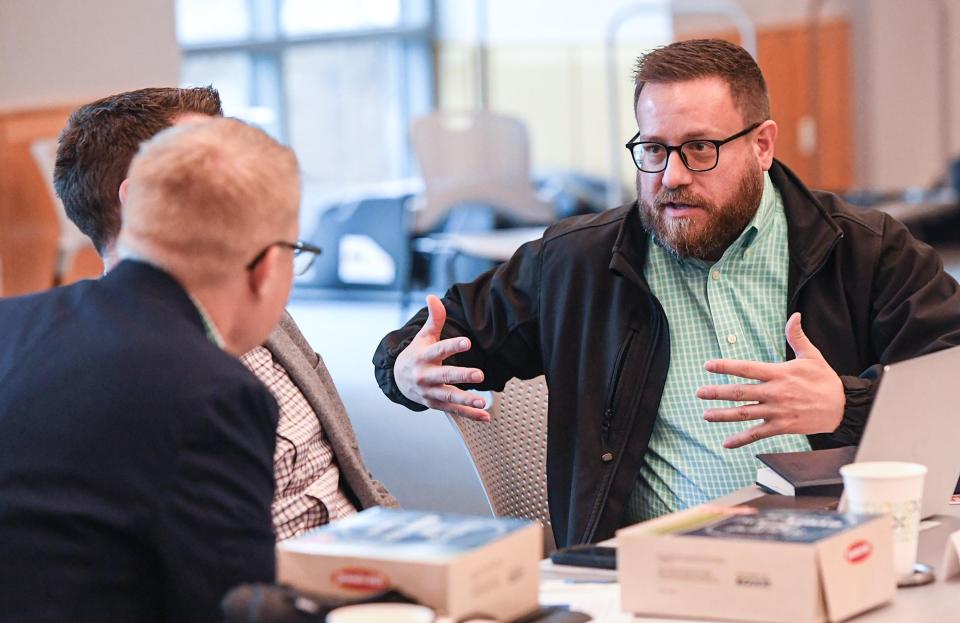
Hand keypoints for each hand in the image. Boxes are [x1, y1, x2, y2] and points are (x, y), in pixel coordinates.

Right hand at [394, 295, 489, 420]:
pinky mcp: (436, 405)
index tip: (467, 342)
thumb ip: (433, 319)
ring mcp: (430, 393)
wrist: (397, 380)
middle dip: (462, 376)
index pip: (439, 350)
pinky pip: (454, 411)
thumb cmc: (416, 354)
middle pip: (445, 376)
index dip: (453, 346)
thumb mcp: (423, 337)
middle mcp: (425, 376)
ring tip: (482, 402)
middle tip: (479, 375)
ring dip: (466, 401)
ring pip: (449, 398)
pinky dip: (470, 415)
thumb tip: (433, 297)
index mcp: (423, 357)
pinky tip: (485, 416)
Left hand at [696, 312, 844, 448]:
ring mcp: (777, 411)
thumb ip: (797, 337)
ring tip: (706, 415)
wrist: (843, 408)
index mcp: (779, 374)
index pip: (747, 368)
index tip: (708, 365)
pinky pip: (757, 434)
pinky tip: (727, 443)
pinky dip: (741, 439)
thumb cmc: (825, 380)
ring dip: (723, 415)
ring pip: (744, 414)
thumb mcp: (811, 355)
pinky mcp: (782, 427)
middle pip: (740, 392)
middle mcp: (775, 393)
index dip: (726, 366)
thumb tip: (795, 315)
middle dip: (717, 392)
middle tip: (699, 392)